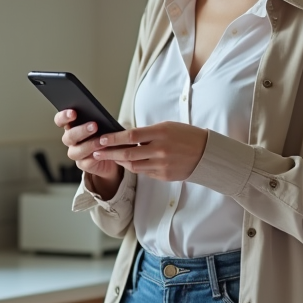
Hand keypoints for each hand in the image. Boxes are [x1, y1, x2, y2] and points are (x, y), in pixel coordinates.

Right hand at [55, 109, 120, 182]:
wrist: (112, 153)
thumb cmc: (105, 133)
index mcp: (71, 126)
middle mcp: (70, 140)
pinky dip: (93, 158)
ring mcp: (76, 153)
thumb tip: (99, 114)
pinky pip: (85, 163)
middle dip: (81, 131)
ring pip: (75, 151)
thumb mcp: (101, 123)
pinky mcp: (83, 164)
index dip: (64, 116)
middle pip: (69, 136)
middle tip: (94, 125)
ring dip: (89, 145)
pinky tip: (102, 153)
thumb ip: (96, 118)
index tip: (73, 113)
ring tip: (102, 141)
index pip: (60, 120)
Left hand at [90, 122, 207, 182]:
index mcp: (161, 133)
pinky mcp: (164, 175)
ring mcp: (162, 165)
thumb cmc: (186, 136)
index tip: (101, 139)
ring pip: (133, 166)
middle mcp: (161, 150)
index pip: (131, 136)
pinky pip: (144, 172)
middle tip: (96, 152)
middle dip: (109, 153)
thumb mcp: (168, 127)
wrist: (206, 153)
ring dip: (119, 162)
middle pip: (128, 153)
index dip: (114, 138)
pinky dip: (134, 167)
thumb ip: (147, 132)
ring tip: (109, 157)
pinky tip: (127, 163)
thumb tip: (126, 136)